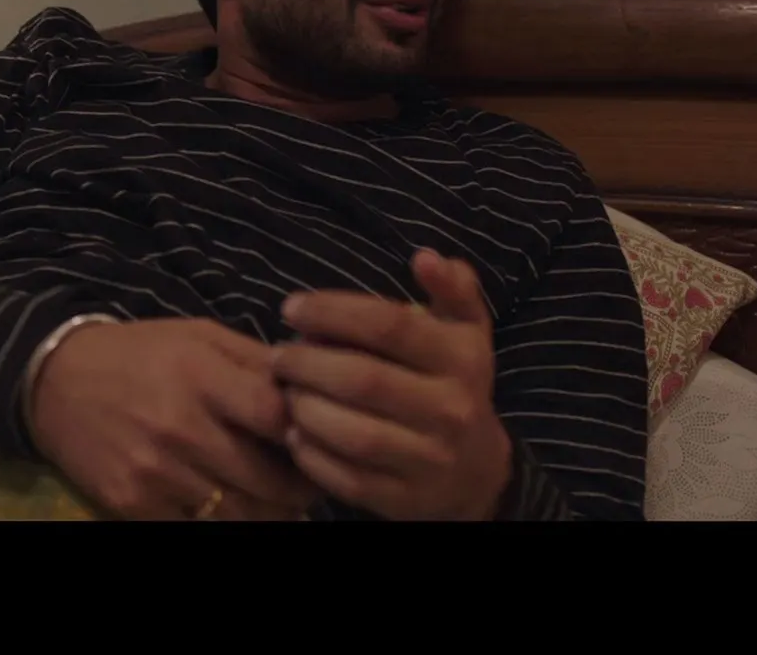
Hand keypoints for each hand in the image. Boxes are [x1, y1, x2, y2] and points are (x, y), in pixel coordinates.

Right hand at [29, 318, 319, 520]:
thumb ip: (256, 360)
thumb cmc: (141, 353)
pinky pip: (196, 529)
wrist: (54, 380)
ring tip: (279, 503)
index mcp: (201, 376)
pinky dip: (221, 522)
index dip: (308, 432)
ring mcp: (155, 471)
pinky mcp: (132, 503)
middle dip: (301, 488)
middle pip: (267, 480)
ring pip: (239, 515)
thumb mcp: (199, 336)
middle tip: (311, 483)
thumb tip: (314, 385)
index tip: (320, 437)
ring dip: (269, 514)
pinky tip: (230, 507)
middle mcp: (179, 427)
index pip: (277, 416)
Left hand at [272, 248, 513, 519]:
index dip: (334, 312)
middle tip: (278, 355)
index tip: (291, 308)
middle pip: (364, 379)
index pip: (390, 325)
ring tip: (286, 391)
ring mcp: (430, 459)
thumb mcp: (465, 331)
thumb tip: (426, 256)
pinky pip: (348, 479)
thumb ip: (452, 288)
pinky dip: (312, 456)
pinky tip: (295, 433)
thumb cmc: (454, 384)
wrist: (478, 472)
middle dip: (308, 363)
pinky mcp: (405, 500)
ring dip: (305, 409)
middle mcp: (452, 410)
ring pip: (353, 433)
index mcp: (462, 358)